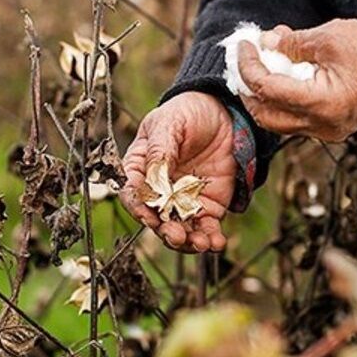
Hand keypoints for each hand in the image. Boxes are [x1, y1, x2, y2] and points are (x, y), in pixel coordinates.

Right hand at [121, 92, 234, 252]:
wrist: (224, 112)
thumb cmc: (187, 112)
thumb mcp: (168, 124)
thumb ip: (159, 150)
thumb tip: (154, 178)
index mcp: (140, 170)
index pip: (133, 194)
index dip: (138, 207)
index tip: (148, 216)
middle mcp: (159, 191)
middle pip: (156, 219)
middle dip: (165, 231)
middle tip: (176, 236)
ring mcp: (183, 201)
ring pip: (181, 230)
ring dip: (188, 242)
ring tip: (201, 244)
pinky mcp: (208, 206)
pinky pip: (207, 228)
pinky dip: (211, 239)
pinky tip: (217, 242)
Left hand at [238, 19, 356, 141]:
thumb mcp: (327, 38)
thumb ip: (291, 45)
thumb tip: (265, 45)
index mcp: (322, 105)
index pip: (267, 90)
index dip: (248, 66)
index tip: (244, 44)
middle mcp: (324, 126)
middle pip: (267, 115)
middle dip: (249, 87)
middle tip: (246, 58)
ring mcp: (329, 130)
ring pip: (280, 119)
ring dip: (266, 92)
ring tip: (267, 58)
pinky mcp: (333, 125)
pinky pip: (298, 117)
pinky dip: (285, 95)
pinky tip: (286, 68)